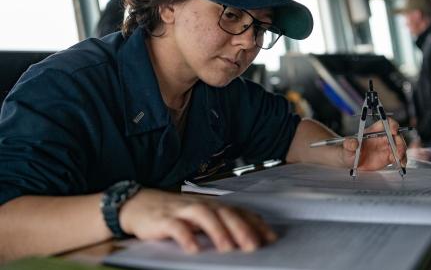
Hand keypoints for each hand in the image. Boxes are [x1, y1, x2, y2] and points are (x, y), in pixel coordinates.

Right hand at [119, 189, 276, 253]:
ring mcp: (182, 210)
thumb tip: (250, 232)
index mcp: (212, 205)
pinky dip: (186, 236)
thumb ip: (222, 222)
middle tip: (253, 245)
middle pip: (224, 213)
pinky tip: (193, 249)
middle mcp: (200, 204)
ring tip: (228, 247)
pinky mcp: (164, 219)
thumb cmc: (174, 212)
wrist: (138, 203)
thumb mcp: (200, 216)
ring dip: (217, 231)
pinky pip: (176, 227)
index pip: (238, 212)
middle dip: (241, 228)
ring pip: (203, 216)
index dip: (255, 224)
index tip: (270, 237)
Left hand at [339, 119, 406, 170]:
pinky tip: (401, 165)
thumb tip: (353, 142)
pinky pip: (398, 157)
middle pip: (395, 135)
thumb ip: (349, 144)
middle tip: (397, 151)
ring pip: (399, 146)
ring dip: (402, 152)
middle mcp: (382, 137)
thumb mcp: (347, 147)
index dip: (391, 124)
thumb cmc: (348, 150)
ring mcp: (386, 147)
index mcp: (373, 131)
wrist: (349, 161)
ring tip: (399, 159)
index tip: (394, 130)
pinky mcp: (388, 157)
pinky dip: (401, 160)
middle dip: (399, 142)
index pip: (385, 123)